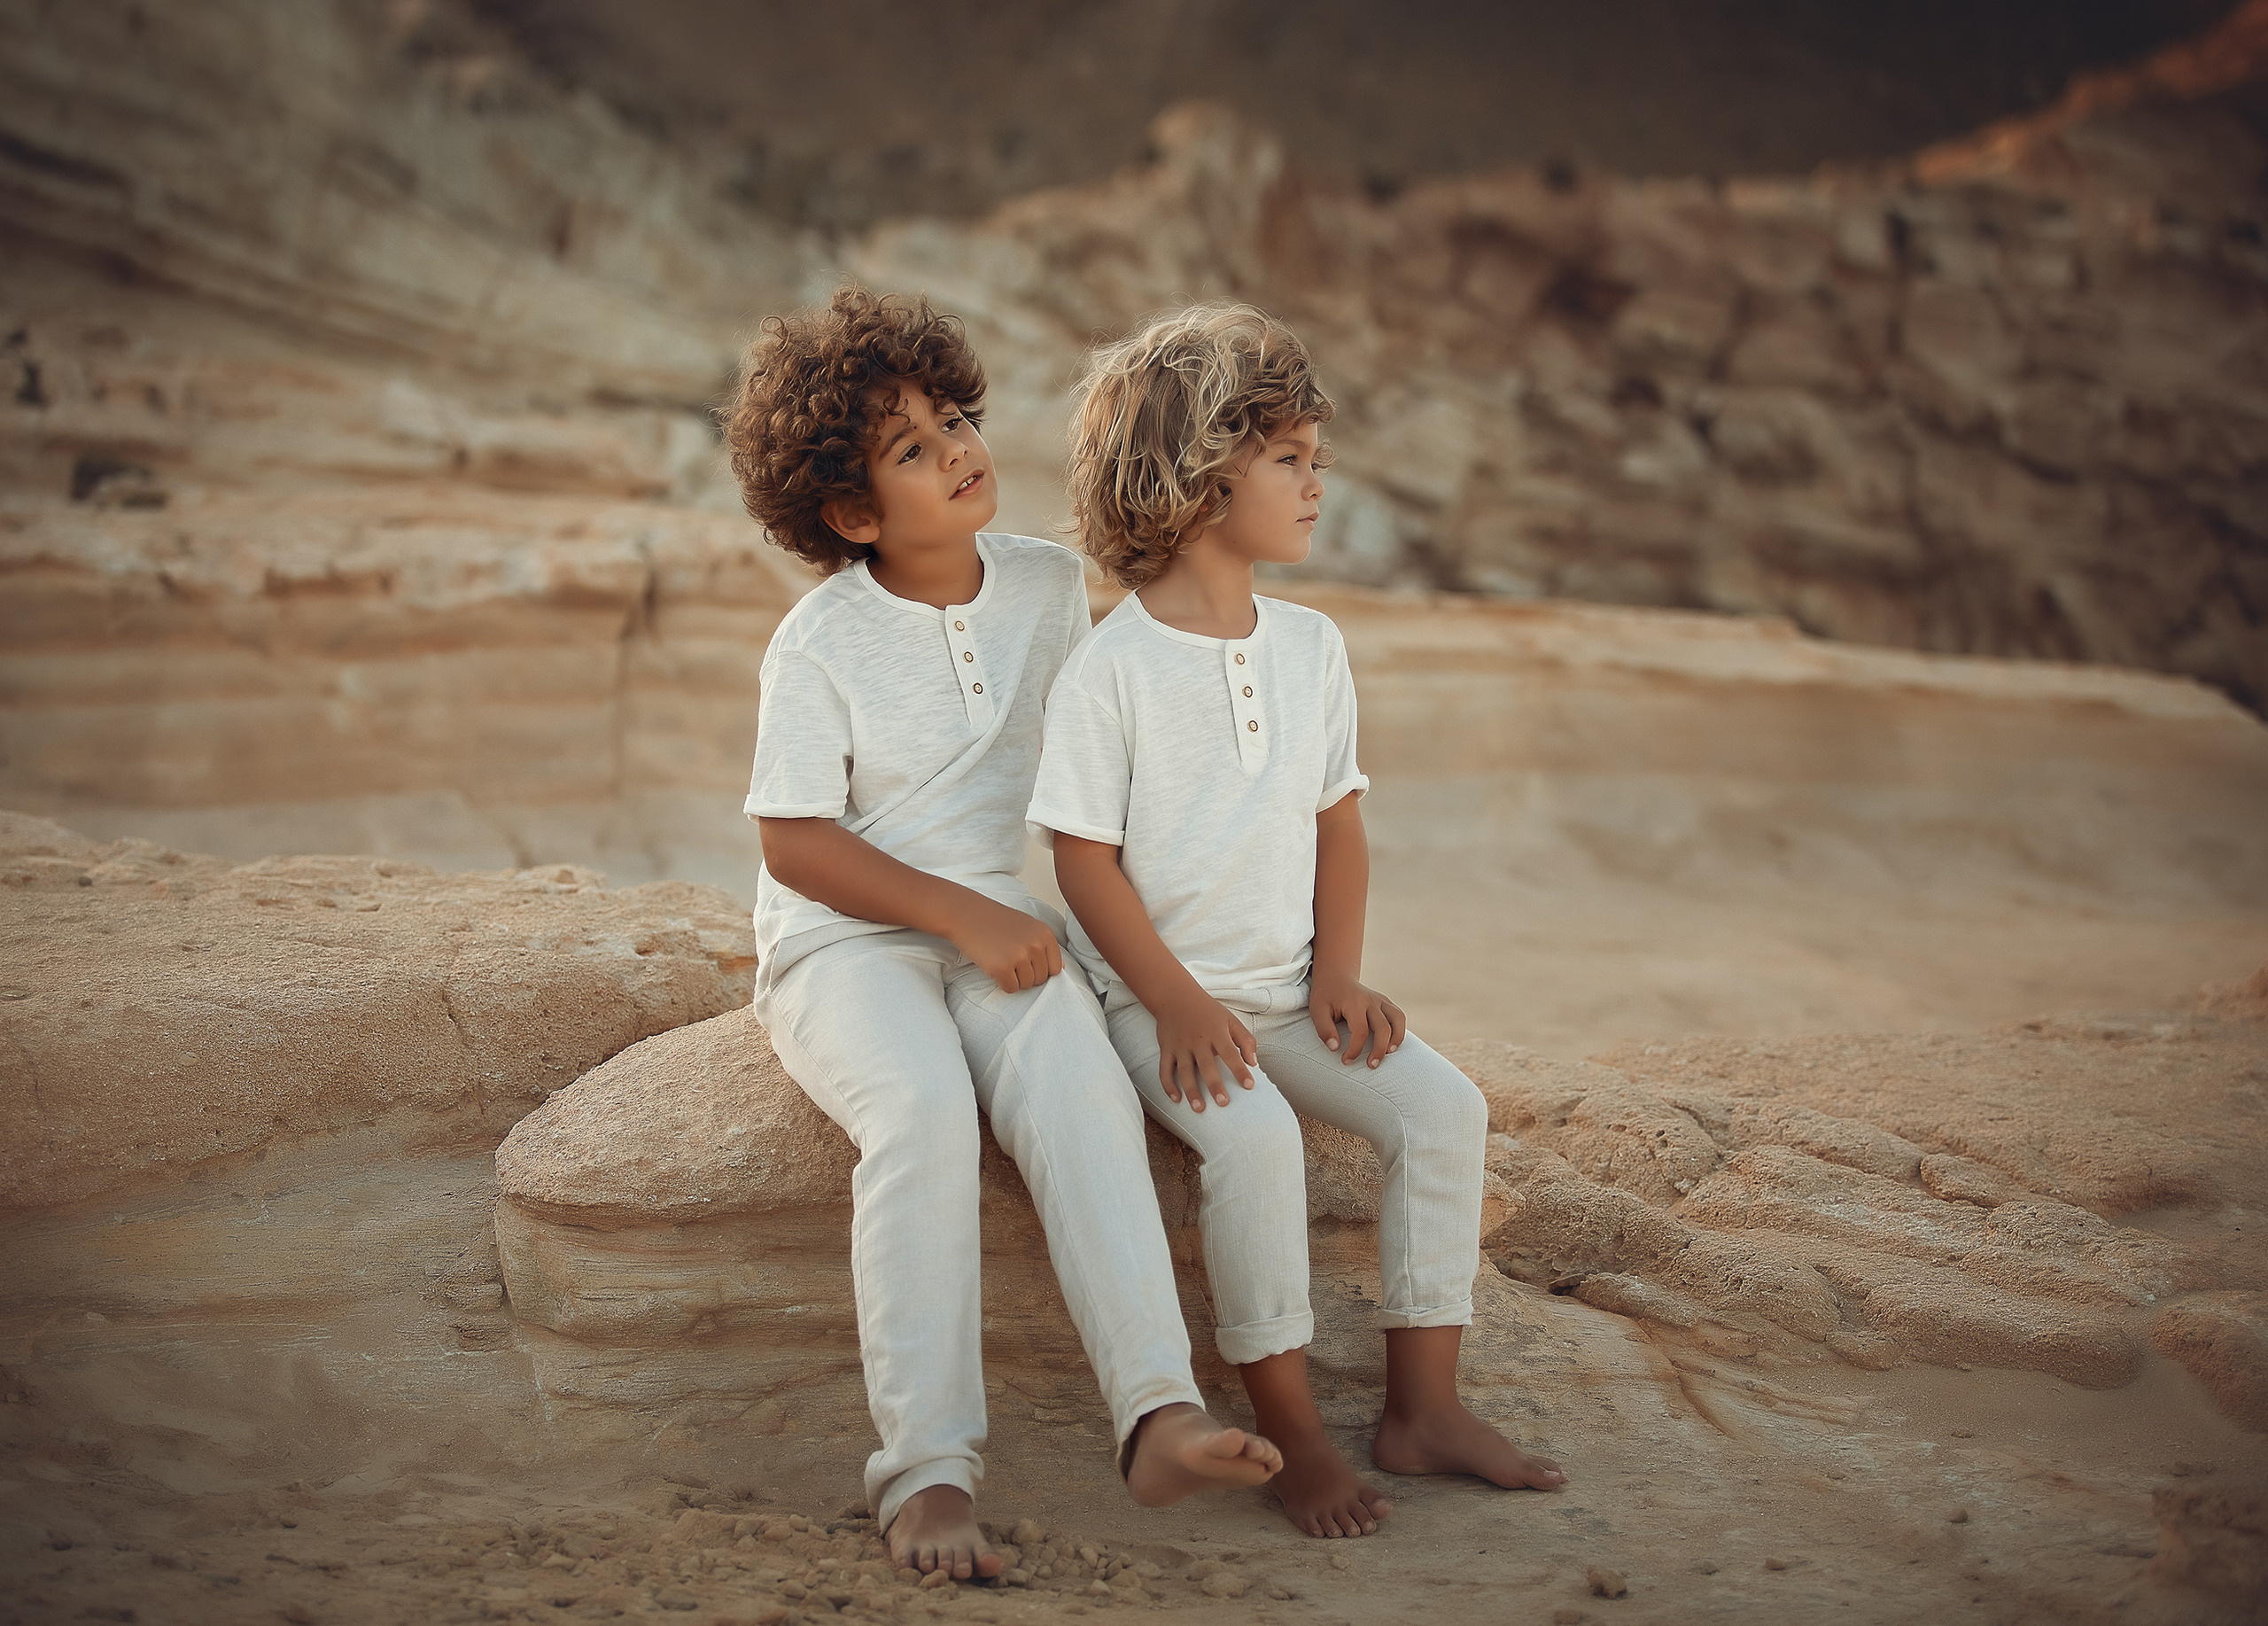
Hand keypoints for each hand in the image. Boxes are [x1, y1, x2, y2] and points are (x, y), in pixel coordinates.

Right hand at [951, 899, 1063, 992]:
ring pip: (1026, 985)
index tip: (1026, 961)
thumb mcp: (1027, 926)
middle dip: (1026, 975)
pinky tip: (994, 967)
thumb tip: (1061, 968)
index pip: (1055, 968)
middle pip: (1041, 979)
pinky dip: (1002, 983)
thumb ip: (1044, 945)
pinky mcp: (1002, 968)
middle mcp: (1035, 945)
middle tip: (1009, 959)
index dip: (1040, 969)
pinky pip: (1010, 988)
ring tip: (1001, 960)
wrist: (966, 914)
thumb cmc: (995, 921)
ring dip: (1014, 979)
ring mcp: (1019, 957)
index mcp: (1045, 934)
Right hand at [1153, 988, 1257, 1111]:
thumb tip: (1254, 1063)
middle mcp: (1197, 1040)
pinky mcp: (1166, 1049)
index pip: (1230, 1053)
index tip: (1249, 1086)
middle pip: (1206, 1065)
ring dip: (1191, 1090)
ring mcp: (1180, 1046)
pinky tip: (1176, 1099)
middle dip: (1214, 1085)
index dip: (1240, 1070)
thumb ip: (1245, 1040)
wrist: (1175, 996)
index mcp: (1216, 1032)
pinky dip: (1168, 1085)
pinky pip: (1165, 1069)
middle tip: (1223, 1103)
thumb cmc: (1207, 1011)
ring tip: (1199, 1108)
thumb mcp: (1230, 1019)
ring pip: (1184, 1071)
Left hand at [1309, 971, 1404, 1067]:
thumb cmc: (1325, 996)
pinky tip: (1391, 1043)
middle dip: (1379, 1050)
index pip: (1360, 1031)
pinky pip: (1398, 1016)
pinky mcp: (1385, 1002)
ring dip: (1397, 1038)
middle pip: (1383, 1028)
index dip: (1354, 1050)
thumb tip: (1335, 1049)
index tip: (1346, 1061)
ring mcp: (1380, 1000)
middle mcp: (1371, 1000)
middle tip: (1371, 1065)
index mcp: (1354, 1003)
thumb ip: (1324, 1030)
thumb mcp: (1317, 1010)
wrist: (1336, 976)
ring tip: (1390, 1054)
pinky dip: (1399, 1030)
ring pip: (1397, 1019)